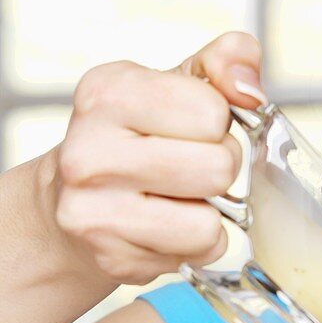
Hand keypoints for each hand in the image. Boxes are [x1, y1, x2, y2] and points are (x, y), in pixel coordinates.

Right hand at [51, 31, 264, 285]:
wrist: (69, 203)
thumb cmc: (139, 137)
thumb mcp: (177, 85)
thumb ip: (225, 63)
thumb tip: (249, 87)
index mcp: (107, 93)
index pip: (213, 111)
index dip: (216, 122)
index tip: (189, 127)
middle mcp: (88, 151)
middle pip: (219, 167)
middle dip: (219, 168)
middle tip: (189, 167)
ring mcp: (93, 210)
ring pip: (209, 220)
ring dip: (210, 212)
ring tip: (178, 198)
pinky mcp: (111, 259)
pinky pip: (199, 252)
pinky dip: (198, 244)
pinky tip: (167, 227)